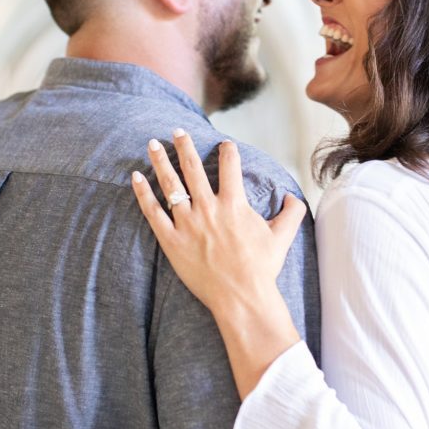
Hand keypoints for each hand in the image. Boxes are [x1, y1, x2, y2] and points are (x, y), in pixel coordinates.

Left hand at [131, 129, 306, 318]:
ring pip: (170, 184)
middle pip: (193, 168)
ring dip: (161, 161)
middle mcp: (209, 208)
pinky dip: (143, 193)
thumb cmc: (261, 268)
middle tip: (177, 131)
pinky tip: (136, 177)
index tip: (224, 145)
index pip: (229, 167)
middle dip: (184, 146)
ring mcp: (188, 223)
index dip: (228, 151)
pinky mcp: (171, 240)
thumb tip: (293, 198)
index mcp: (234, 204)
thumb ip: (291, 213)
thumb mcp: (283, 237)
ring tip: (153, 144)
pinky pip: (153, 212)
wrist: (241, 297)